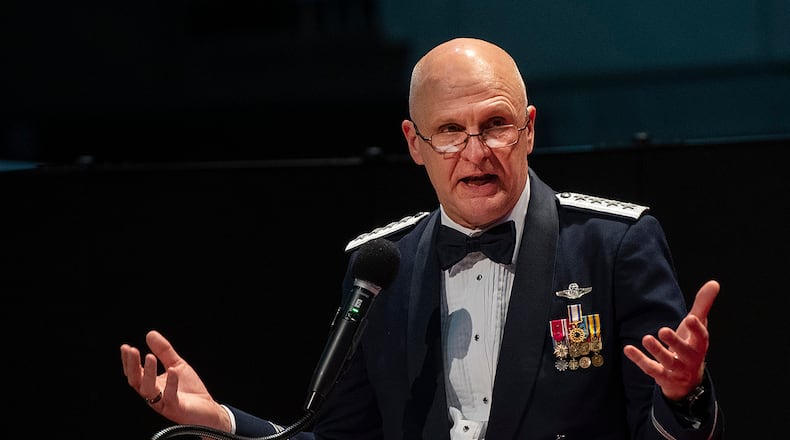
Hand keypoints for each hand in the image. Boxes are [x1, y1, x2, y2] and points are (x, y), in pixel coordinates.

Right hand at [120, 330, 230, 430]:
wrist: (207, 410)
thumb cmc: (190, 390)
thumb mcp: (176, 365)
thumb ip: (163, 351)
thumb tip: (150, 334)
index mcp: (151, 385)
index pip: (135, 373)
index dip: (128, 361)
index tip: (126, 347)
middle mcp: (154, 395)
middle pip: (136, 382)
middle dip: (133, 366)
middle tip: (132, 350)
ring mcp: (163, 403)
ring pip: (148, 390)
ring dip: (148, 373)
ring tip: (150, 357)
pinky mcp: (176, 409)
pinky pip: (170, 397)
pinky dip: (171, 383)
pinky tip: (172, 370)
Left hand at [623, 280, 719, 400]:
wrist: (687, 382)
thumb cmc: (691, 346)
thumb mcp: (698, 326)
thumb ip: (703, 305)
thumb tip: (714, 283)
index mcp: (699, 345)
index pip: (701, 337)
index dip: (697, 328)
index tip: (692, 317)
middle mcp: (690, 359)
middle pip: (685, 351)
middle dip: (674, 342)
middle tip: (662, 330)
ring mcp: (676, 369)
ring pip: (667, 362)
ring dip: (657, 351)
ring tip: (646, 338)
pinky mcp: (662, 376)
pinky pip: (651, 369)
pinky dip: (639, 360)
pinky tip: (628, 349)